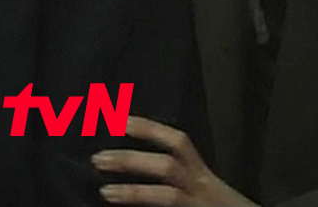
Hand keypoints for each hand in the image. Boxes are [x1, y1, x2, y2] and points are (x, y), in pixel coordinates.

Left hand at [89, 115, 257, 205]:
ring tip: (105, 191)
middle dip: (132, 160)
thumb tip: (132, 158)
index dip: (148, 129)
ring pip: (167, 197)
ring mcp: (198, 206)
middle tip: (97, 158)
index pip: (177, 142)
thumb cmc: (220, 205)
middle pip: (168, 166)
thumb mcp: (202, 186)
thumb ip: (178, 173)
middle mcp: (201, 186)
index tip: (117, 119)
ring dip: (134, 192)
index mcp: (201, 174)